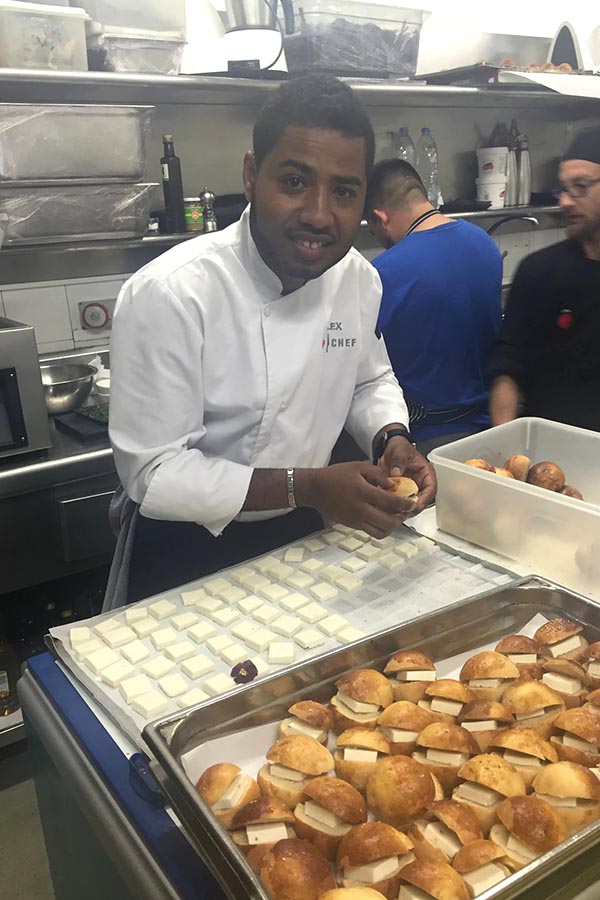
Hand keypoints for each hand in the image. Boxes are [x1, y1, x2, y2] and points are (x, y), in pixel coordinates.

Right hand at [295, 461, 418, 538]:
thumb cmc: (336, 475)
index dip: (405, 504)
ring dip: (392, 526)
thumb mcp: (358, 467)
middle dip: (401, 518)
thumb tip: (393, 484)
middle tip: (406, 511)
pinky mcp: (352, 525)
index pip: (390, 502)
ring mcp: (355, 519)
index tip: (412, 503)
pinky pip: (372, 532)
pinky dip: (382, 528)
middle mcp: (360, 508)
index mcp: (363, 491)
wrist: (315, 489)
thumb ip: (378, 474)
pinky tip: (383, 519)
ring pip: (381, 531)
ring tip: (396, 517)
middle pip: (388, 521)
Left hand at [379, 436, 436, 514]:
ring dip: (403, 510)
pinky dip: (394, 508)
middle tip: (403, 513)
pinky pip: (398, 503)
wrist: (387, 449)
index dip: (425, 499)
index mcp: (426, 474)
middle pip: (421, 501)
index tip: (416, 504)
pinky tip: (387, 510)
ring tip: (394, 514)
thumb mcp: (400, 450)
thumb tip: (396, 472)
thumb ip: (399, 460)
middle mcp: (420, 484)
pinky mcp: (400, 493)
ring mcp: (410, 490)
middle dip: (413, 509)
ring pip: (410, 505)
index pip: (431, 489)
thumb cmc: (399, 448)